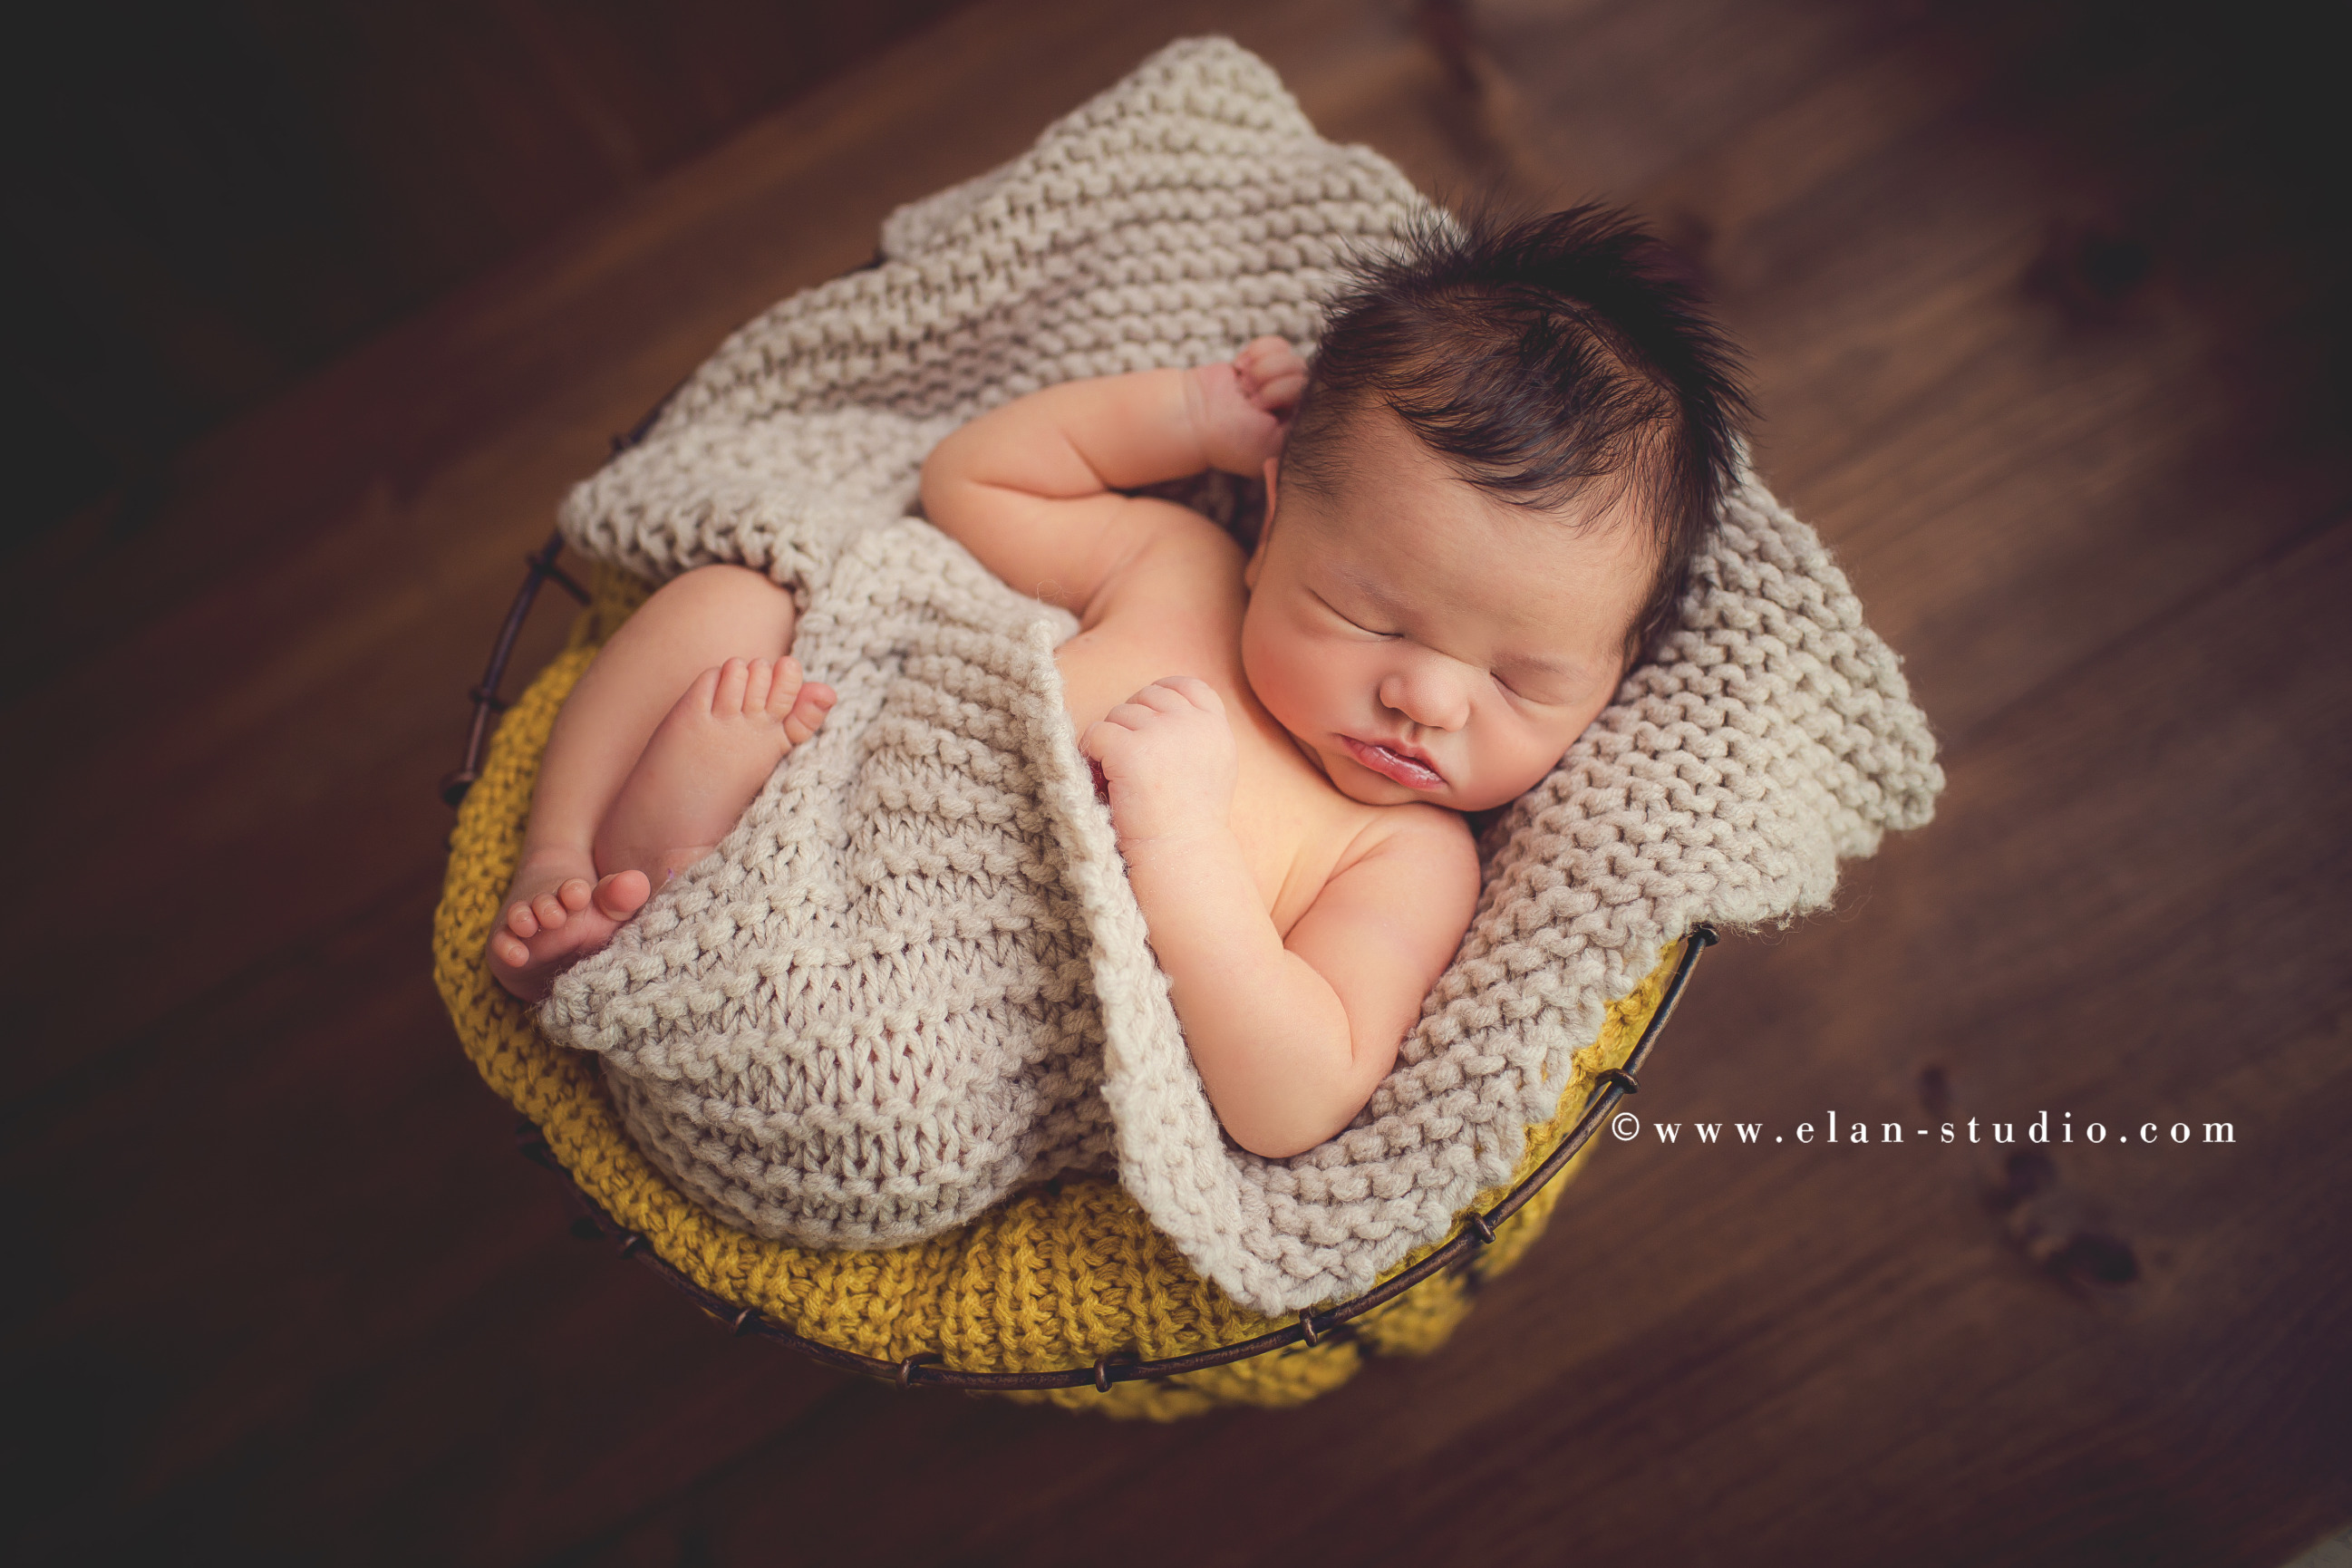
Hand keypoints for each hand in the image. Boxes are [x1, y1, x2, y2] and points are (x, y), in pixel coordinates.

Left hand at [1079, 676, 1238, 847]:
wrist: (1180, 857)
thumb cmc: (1188, 822)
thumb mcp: (1212, 767)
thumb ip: (1196, 733)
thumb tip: (1159, 705)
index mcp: (1216, 728)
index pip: (1187, 686)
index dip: (1161, 696)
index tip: (1147, 726)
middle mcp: (1193, 724)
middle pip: (1147, 697)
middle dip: (1132, 725)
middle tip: (1132, 765)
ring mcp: (1163, 733)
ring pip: (1119, 714)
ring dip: (1112, 742)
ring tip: (1121, 779)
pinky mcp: (1131, 750)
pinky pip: (1097, 732)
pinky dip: (1091, 754)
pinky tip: (1104, 780)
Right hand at [1188, 336, 1307, 474]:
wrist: (1193, 417)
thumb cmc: (1231, 439)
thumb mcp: (1273, 443)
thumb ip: (1303, 426)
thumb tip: (1318, 399)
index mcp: (1301, 429)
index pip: (1319, 399)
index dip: (1288, 396)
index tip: (1264, 409)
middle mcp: (1294, 406)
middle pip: (1305, 375)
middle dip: (1273, 384)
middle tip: (1250, 400)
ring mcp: (1281, 382)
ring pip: (1293, 357)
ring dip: (1263, 368)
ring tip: (1244, 386)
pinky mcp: (1266, 362)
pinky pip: (1277, 344)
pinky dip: (1257, 352)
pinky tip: (1241, 369)